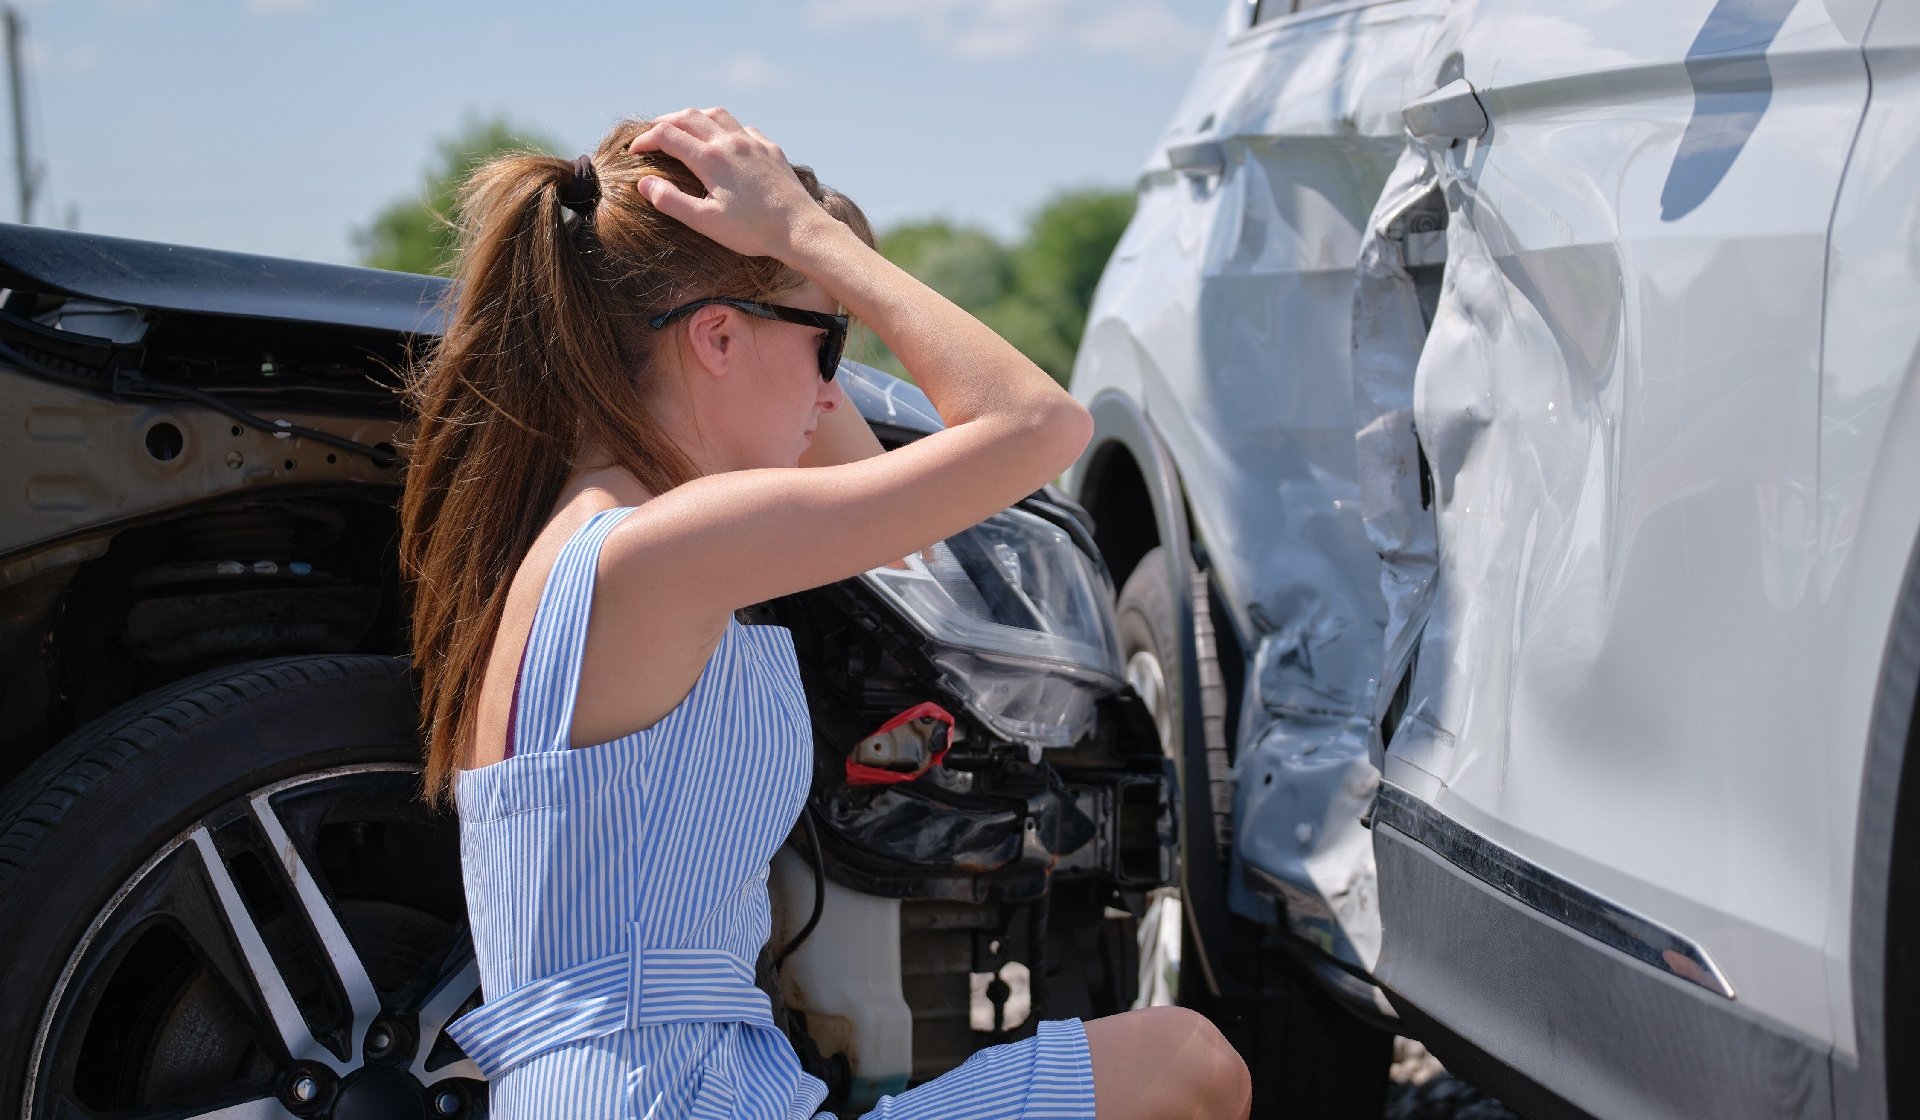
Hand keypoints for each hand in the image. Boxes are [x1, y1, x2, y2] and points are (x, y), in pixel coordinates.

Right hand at [629, 108, 831, 261]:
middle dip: (664, 122)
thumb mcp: (704, 221)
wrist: (800, 228)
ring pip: (717, 114)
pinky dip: (724, 127)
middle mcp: (730, 141)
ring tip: (684, 127)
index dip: (644, 139)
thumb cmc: (751, 231)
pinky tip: (725, 140)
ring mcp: (752, 142)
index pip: (666, 135)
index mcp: (710, 158)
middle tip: (652, 134)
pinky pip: (743, 127)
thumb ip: (670, 201)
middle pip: (688, 116)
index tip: (633, 152)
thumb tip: (644, 182)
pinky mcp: (770, 148)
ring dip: (694, 116)